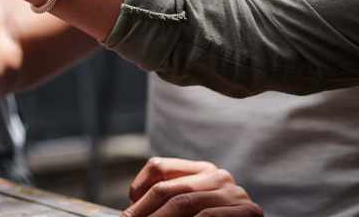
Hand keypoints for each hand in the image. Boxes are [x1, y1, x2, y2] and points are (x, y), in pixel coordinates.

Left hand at [124, 158, 262, 216]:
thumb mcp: (189, 207)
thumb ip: (169, 201)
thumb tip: (131, 212)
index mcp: (201, 170)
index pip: (159, 167)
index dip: (139, 186)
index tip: (128, 208)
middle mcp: (218, 176)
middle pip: (168, 188)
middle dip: (144, 210)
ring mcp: (235, 193)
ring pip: (184, 202)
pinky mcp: (250, 211)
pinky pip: (209, 216)